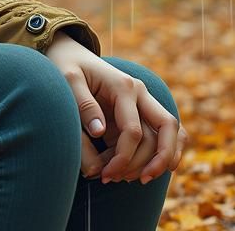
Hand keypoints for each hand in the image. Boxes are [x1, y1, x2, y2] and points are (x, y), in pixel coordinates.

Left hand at [44, 32, 187, 183]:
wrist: (68, 53)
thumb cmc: (66, 67)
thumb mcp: (68, 81)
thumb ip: (83, 106)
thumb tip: (100, 133)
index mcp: (122, 85)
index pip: (133, 131)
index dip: (123, 158)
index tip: (104, 174)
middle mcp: (139, 93)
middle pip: (166, 129)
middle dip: (157, 160)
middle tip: (133, 181)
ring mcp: (142, 102)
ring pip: (167, 134)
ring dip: (156, 160)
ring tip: (125, 177)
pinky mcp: (139, 112)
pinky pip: (165, 133)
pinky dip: (166, 151)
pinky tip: (152, 170)